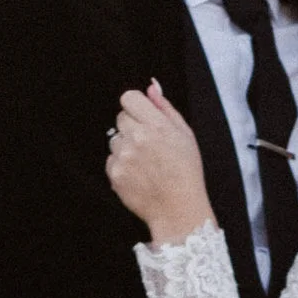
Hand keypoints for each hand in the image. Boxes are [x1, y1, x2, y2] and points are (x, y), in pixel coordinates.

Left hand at [105, 84, 214, 241]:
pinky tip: (138, 174)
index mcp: (156, 125)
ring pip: (115, 139)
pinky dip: (121, 165)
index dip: (136, 107)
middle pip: (120, 117)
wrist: (179, 209)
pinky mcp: (115, 173)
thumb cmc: (186, 173)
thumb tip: (151, 88)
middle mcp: (137, 138)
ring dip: (126, 147)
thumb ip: (165, 108)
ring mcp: (124, 157)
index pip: (129, 98)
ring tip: (145, 162)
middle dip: (132, 127)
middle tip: (148, 145)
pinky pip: (111, 160)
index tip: (143, 118)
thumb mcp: (185, 135)